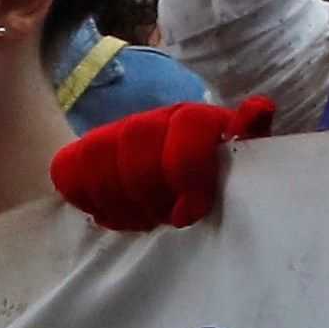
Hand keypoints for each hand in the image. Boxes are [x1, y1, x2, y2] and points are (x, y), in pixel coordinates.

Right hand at [53, 96, 280, 232]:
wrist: (173, 182)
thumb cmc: (214, 179)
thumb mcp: (240, 162)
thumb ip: (248, 137)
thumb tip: (260, 108)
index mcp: (197, 119)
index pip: (188, 124)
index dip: (186, 168)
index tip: (189, 212)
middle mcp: (155, 118)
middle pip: (136, 138)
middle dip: (148, 191)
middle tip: (163, 218)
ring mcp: (117, 133)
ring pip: (97, 153)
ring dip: (118, 199)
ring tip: (142, 219)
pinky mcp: (84, 154)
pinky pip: (68, 168)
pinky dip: (85, 196)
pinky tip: (111, 213)